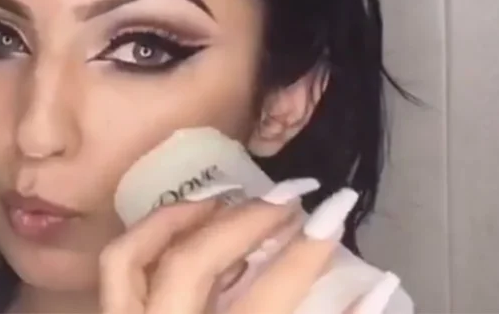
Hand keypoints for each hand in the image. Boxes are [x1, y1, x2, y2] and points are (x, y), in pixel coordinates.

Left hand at [99, 179, 400, 313]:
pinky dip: (152, 232)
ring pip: (133, 257)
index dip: (304, 256)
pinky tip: (190, 218)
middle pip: (193, 266)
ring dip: (183, 215)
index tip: (337, 213)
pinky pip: (120, 268)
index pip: (266, 304)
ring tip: (231, 195)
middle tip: (292, 198)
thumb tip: (378, 287)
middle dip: (246, 222)